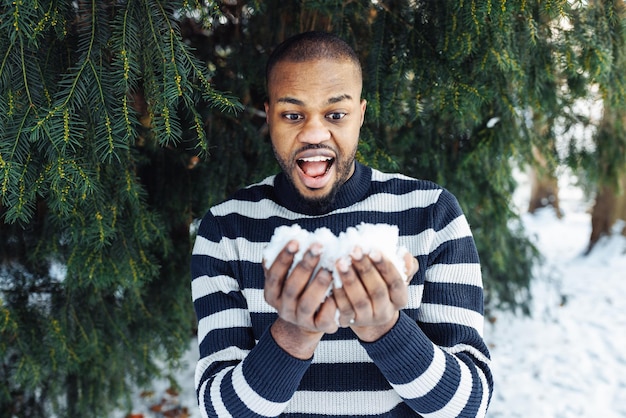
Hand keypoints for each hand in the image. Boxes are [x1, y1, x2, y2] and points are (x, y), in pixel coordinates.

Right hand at [263, 240, 338, 357]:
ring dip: (317, 285)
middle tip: (318, 247)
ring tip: (329, 269)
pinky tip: (339, 289)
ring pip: (306, 304)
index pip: (274, 275)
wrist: (308, 321)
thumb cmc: (300, 288)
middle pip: (291, 288)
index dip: (284, 258)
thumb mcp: (286, 277)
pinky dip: (331, 305)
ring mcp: (301, 320)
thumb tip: (287, 235)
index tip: (296, 241)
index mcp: (272, 294)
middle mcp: (283, 309)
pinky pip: (324, 318)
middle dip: (304, 266)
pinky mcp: (319, 328)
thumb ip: (284, 260)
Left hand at [332, 247, 418, 341]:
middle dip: (365, 269)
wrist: (366, 313)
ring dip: (349, 279)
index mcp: (400, 299)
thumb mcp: (394, 276)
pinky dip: (338, 292)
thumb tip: (405, 255)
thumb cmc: (381, 285)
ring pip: (360, 300)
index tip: (373, 251)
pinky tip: (332, 277)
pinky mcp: (350, 321)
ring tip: (340, 261)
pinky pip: (344, 308)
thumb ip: (403, 265)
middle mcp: (385, 312)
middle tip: (354, 251)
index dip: (385, 267)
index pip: (396, 283)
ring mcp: (367, 319)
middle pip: (377, 291)